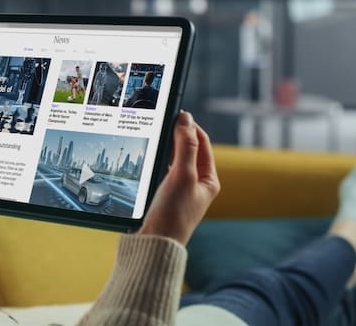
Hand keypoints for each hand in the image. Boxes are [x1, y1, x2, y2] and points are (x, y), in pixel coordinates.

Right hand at [139, 111, 218, 244]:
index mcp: (209, 180)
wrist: (154, 242)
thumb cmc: (173, 214)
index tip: (176, 113)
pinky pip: (161, 171)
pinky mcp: (164, 196)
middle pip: (187, 149)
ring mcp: (179, 190)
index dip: (190, 126)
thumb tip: (186, 119)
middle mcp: (196, 184)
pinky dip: (156, 162)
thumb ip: (185, 145)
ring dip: (165, 149)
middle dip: (176, 136)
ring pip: (172, 160)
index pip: (202, 143)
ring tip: (154, 139)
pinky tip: (147, 160)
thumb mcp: (182, 175)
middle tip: (161, 123)